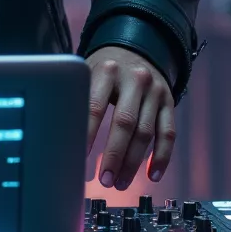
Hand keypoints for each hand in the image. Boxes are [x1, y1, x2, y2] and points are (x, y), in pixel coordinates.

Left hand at [85, 45, 174, 191]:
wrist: (138, 48)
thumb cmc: (105, 71)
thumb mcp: (89, 74)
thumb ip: (79, 99)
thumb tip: (60, 139)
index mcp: (107, 71)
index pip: (94, 106)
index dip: (86, 134)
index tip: (78, 158)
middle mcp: (135, 79)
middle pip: (125, 123)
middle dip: (113, 155)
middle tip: (103, 180)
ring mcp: (155, 91)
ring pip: (146, 132)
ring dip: (133, 163)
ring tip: (119, 183)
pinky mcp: (170, 102)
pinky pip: (168, 134)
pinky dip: (161, 157)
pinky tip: (152, 176)